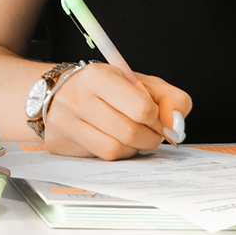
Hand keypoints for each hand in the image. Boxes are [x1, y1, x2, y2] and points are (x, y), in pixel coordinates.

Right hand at [42, 64, 191, 159]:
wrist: (60, 91)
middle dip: (150, 137)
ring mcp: (65, 122)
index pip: (141, 108)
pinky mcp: (59, 143)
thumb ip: (170, 97)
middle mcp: (78, 98)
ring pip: (116, 149)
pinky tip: (117, 141)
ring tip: (135, 136)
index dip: (157, 118)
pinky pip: (100, 157)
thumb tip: (176, 124)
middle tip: (152, 132)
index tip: (158, 118)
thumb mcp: (141, 81)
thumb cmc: (106, 87)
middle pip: (130, 132)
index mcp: (99, 76)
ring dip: (135, 148)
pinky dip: (118, 153)